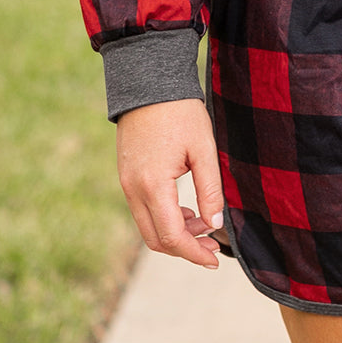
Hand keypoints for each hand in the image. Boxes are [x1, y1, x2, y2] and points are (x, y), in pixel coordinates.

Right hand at [116, 99, 224, 268]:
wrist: (149, 83)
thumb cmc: (180, 112)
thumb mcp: (203, 149)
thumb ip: (210, 189)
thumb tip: (215, 224)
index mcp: (153, 185)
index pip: (172, 236)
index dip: (195, 253)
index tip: (215, 259)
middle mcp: (133, 190)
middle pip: (156, 239)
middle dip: (185, 249)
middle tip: (213, 247)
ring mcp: (126, 184)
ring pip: (147, 227)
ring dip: (175, 233)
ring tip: (204, 224)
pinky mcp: (126, 176)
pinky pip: (142, 210)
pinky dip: (163, 218)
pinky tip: (186, 210)